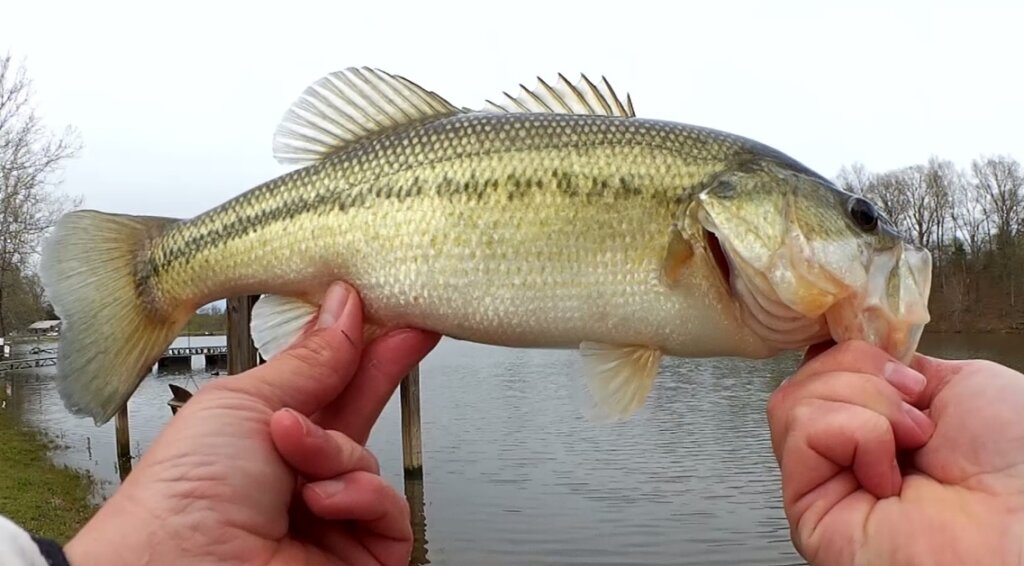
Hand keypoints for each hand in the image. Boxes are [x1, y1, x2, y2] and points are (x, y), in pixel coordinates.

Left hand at [64, 282, 439, 565]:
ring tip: (297, 458)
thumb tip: (343, 313)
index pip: (324, 381)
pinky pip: (389, 509)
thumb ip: (308, 361)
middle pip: (357, 412)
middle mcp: (297, 475)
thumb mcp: (244, 404)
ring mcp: (329, 515)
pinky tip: (323, 501)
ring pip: (370, 460)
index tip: (378, 311)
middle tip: (409, 332)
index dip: (353, 346)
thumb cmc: (183, 497)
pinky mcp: (357, 553)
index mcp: (264, 435)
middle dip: (381, 370)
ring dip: (335, 452)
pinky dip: (360, 497)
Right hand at [768, 340, 1023, 565]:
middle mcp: (846, 453)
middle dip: (862, 371)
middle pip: (805, 376)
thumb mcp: (959, 382)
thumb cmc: (1016, 466)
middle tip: (916, 408)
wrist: (1022, 521)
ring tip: (909, 440)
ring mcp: (824, 481)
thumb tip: (854, 347)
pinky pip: (802, 432)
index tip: (887, 355)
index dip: (846, 348)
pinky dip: (854, 433)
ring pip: (794, 400)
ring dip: (862, 401)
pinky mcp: (807, 507)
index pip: (823, 364)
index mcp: (879, 422)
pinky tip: (888, 472)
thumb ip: (897, 365)